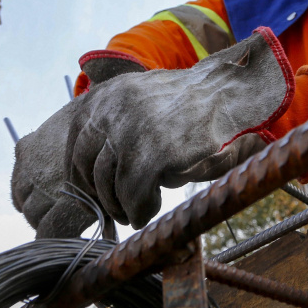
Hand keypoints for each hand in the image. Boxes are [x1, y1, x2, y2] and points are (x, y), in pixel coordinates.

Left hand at [11, 27, 293, 237]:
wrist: (231, 94)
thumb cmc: (190, 107)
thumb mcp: (141, 102)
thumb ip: (114, 125)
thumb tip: (93, 174)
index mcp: (105, 95)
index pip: (77, 143)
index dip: (81, 175)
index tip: (91, 192)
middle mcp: (111, 109)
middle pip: (88, 166)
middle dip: (99, 194)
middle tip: (115, 210)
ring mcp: (130, 129)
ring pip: (108, 183)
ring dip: (119, 205)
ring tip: (133, 213)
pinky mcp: (153, 152)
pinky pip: (133, 193)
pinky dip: (138, 209)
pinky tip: (147, 212)